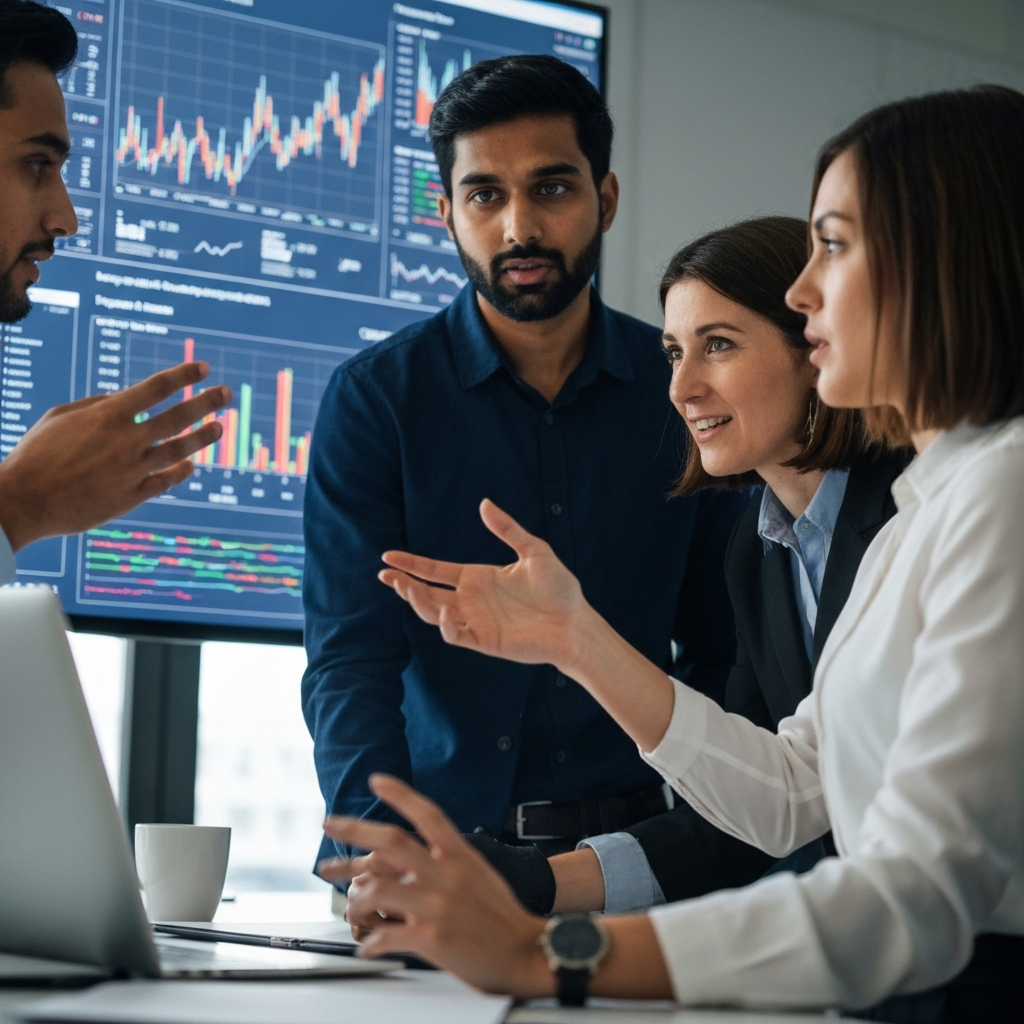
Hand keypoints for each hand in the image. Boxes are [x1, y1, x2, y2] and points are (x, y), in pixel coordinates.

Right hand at [0, 362, 229, 550]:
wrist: (24, 501)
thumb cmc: (35, 455)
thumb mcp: (59, 417)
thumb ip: (96, 404)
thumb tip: (125, 397)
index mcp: (108, 414)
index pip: (156, 388)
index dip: (183, 376)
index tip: (203, 369)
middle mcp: (127, 439)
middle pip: (177, 416)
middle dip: (205, 402)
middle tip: (226, 393)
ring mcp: (133, 469)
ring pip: (179, 449)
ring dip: (202, 437)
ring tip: (220, 427)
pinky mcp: (132, 495)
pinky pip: (166, 480)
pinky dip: (181, 471)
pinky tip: (190, 465)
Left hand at [318, 774, 553, 997]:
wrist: (528, 952)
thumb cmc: (503, 915)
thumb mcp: (479, 873)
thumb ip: (448, 861)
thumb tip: (415, 856)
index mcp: (461, 855)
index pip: (427, 813)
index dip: (400, 794)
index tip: (376, 781)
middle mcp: (447, 874)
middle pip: (391, 841)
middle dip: (353, 829)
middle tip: (331, 824)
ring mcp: (437, 905)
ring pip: (376, 889)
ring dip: (355, 899)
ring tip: (352, 908)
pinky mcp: (431, 938)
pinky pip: (383, 936)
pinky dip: (369, 942)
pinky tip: (368, 946)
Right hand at [378, 499, 589, 672]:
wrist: (576, 622)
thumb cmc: (559, 588)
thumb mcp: (534, 551)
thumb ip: (508, 529)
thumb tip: (483, 503)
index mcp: (477, 578)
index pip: (435, 571)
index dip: (411, 564)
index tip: (388, 557)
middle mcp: (471, 600)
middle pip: (427, 593)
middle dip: (404, 585)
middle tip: (386, 575)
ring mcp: (476, 622)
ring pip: (434, 614)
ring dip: (418, 602)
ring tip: (406, 588)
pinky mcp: (485, 641)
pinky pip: (457, 635)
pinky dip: (447, 626)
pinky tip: (445, 612)